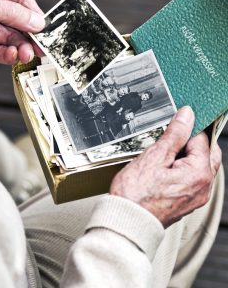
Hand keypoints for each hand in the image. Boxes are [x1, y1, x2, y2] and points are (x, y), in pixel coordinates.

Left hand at [0, 0, 45, 67]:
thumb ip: (10, 13)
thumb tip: (36, 21)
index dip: (33, 12)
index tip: (43, 26)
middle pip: (19, 21)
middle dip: (30, 34)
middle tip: (42, 46)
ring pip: (13, 38)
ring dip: (22, 47)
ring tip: (28, 54)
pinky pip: (2, 51)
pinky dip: (10, 55)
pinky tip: (14, 56)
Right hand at [110, 106, 221, 227]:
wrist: (127, 220)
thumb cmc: (136, 193)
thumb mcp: (154, 156)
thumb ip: (175, 134)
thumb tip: (186, 116)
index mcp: (199, 173)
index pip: (202, 139)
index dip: (187, 128)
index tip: (173, 124)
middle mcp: (203, 187)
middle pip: (207, 153)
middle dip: (192, 141)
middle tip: (172, 136)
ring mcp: (196, 197)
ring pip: (199, 167)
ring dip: (187, 156)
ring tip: (163, 154)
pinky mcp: (186, 203)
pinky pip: (192, 180)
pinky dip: (183, 170)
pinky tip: (164, 169)